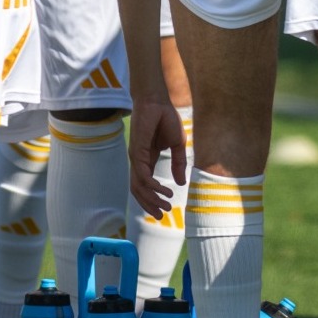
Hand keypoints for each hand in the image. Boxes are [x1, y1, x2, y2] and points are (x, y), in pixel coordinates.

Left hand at [128, 93, 186, 216]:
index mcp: (147, 160)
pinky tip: (165, 191)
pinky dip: (153, 187)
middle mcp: (139, 162)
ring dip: (151, 200)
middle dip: (150, 205)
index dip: (153, 199)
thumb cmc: (165, 118)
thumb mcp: (177, 145)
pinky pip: (143, 176)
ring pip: (138, 187)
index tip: (166, 210)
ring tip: (166, 208)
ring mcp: (136, 158)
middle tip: (162, 217)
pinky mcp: (137, 152)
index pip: (146, 185)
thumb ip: (178, 164)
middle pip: (139, 190)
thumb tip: (181, 183)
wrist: (157, 100)